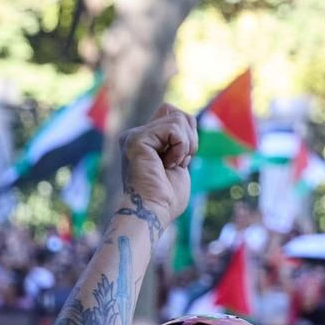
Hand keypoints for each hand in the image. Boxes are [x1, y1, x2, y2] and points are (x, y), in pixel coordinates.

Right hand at [120, 104, 196, 222]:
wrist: (154, 211)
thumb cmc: (167, 197)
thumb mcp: (179, 162)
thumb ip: (180, 141)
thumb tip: (188, 118)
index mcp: (146, 140)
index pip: (173, 114)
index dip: (188, 133)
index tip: (183, 159)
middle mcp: (136, 134)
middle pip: (178, 114)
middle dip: (190, 138)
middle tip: (180, 162)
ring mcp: (134, 135)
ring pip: (178, 118)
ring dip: (186, 145)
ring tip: (172, 164)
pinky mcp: (136, 139)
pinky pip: (173, 129)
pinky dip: (180, 148)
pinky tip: (168, 164)